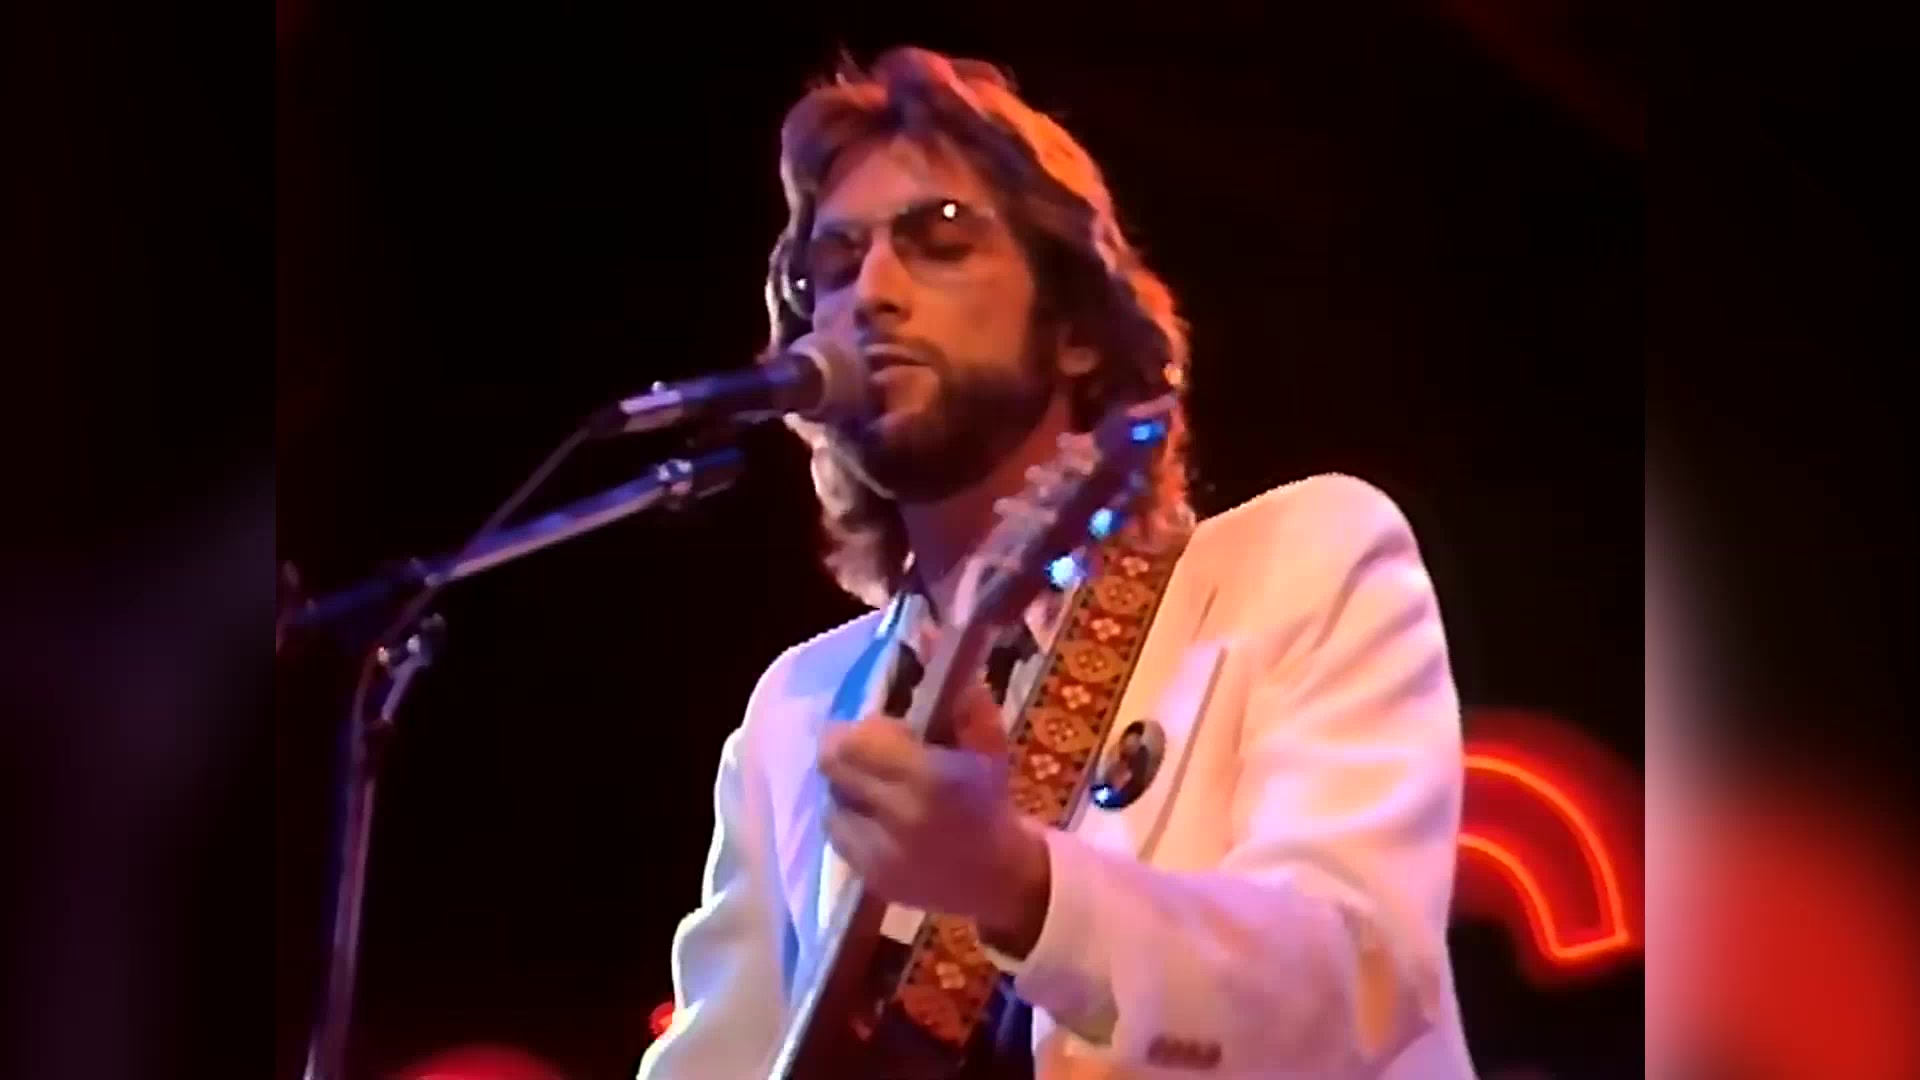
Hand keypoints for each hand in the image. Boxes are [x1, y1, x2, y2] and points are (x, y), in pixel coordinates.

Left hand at [818, 680, 1049, 952]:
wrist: (1000, 877)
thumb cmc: (990, 799)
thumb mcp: (987, 741)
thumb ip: (957, 692)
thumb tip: (925, 636)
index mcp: (932, 779)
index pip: (856, 740)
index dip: (865, 728)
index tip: (888, 729)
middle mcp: (900, 818)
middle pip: (832, 765)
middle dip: (848, 750)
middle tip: (875, 753)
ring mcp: (879, 854)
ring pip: (830, 797)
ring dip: (849, 785)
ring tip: (882, 789)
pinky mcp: (868, 877)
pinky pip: (836, 832)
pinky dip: (852, 817)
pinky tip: (881, 818)